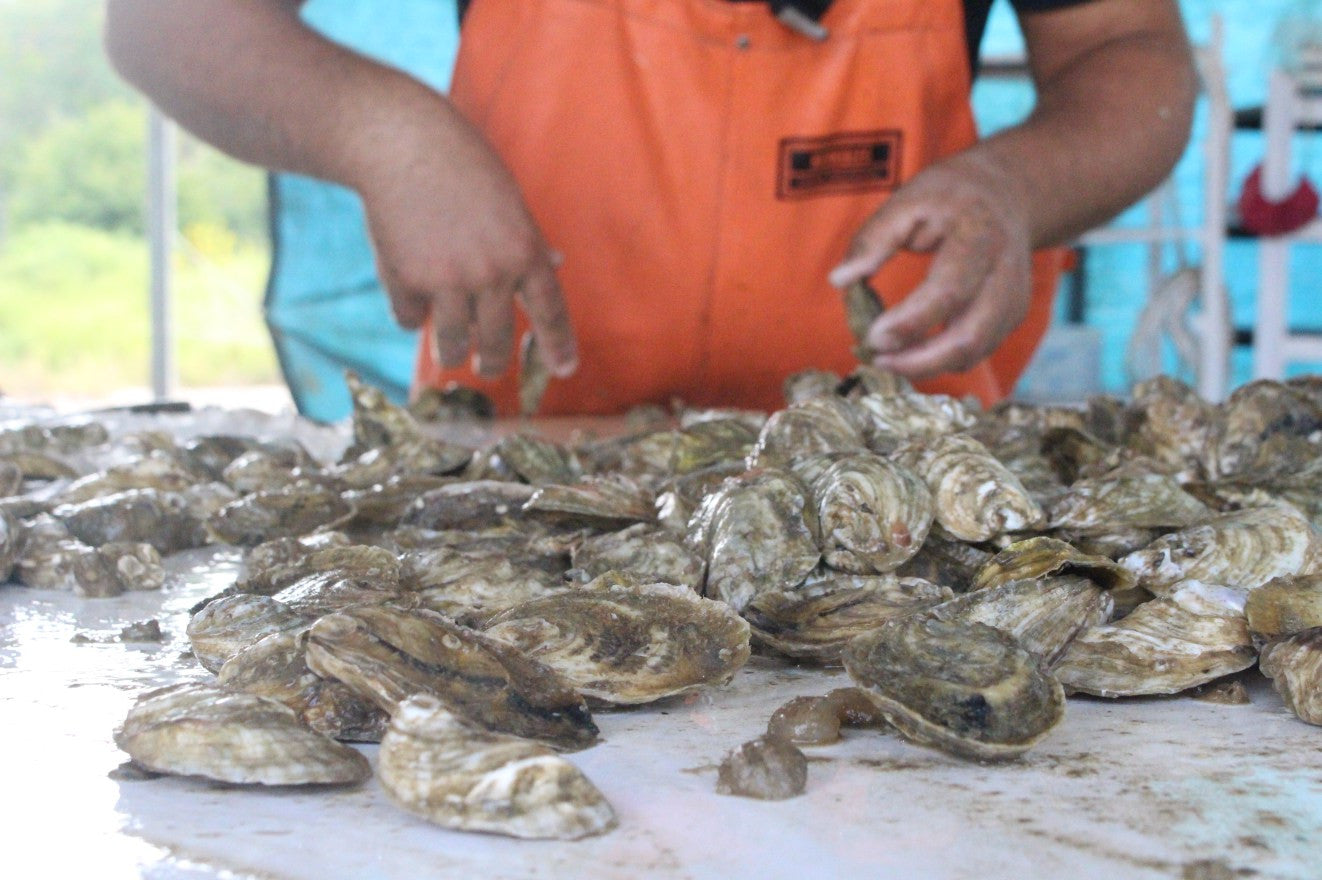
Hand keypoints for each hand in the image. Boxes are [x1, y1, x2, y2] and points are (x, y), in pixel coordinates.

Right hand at [352, 99, 576, 379]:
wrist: (401, 143)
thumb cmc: (460, 165)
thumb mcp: (508, 199)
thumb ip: (529, 239)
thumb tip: (556, 264)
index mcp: (525, 252)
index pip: (550, 311)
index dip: (558, 345)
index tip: (564, 371)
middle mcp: (491, 274)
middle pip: (497, 341)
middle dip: (492, 363)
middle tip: (488, 368)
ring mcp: (448, 281)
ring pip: (452, 343)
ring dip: (451, 352)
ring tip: (450, 354)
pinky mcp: (406, 281)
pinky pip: (410, 319)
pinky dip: (411, 314)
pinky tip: (411, 299)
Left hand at [829, 153, 1032, 379]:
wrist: (1003, 194)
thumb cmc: (947, 199)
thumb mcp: (906, 202)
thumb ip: (872, 240)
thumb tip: (839, 280)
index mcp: (978, 236)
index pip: (948, 291)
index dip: (911, 322)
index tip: (872, 338)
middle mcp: (1005, 271)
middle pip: (970, 335)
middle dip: (920, 361)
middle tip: (877, 360)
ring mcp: (1013, 297)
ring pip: (975, 352)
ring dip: (928, 367)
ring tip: (888, 360)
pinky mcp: (1012, 315)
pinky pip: (976, 351)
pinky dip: (942, 361)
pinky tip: (911, 353)